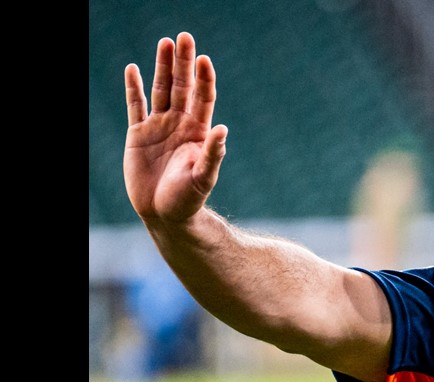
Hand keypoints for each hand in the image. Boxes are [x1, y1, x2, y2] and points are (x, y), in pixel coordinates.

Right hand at [123, 32, 226, 225]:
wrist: (165, 215)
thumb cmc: (189, 199)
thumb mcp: (204, 178)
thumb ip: (213, 154)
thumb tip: (223, 129)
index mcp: (198, 132)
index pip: (203, 98)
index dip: (204, 79)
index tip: (203, 59)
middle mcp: (180, 124)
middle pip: (182, 86)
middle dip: (183, 62)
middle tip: (184, 36)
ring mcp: (159, 127)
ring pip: (160, 90)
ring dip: (162, 67)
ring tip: (165, 42)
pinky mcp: (138, 135)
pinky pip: (135, 106)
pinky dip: (133, 87)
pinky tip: (133, 68)